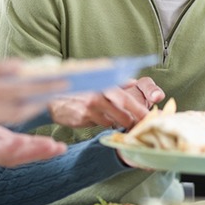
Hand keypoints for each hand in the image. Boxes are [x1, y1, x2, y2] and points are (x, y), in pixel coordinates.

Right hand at [0, 52, 67, 144]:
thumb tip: (21, 69)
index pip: (23, 89)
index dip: (47, 86)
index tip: (68, 81)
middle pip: (20, 113)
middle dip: (42, 106)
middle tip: (61, 99)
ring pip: (8, 135)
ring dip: (31, 136)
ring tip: (51, 140)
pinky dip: (11, 148)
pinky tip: (25, 144)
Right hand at [48, 77, 163, 128]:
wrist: (53, 96)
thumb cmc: (79, 88)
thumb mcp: (97, 80)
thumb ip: (117, 82)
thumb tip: (133, 82)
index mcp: (104, 85)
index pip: (127, 100)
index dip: (140, 110)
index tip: (150, 118)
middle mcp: (98, 96)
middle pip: (124, 115)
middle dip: (132, 122)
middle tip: (137, 124)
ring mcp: (90, 109)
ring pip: (113, 122)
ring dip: (117, 123)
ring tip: (116, 119)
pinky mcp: (83, 119)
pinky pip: (100, 125)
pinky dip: (104, 123)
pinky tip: (99, 118)